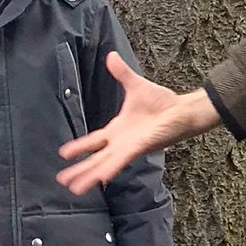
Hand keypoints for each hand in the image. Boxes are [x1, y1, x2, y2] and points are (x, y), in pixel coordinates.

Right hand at [58, 52, 218, 193]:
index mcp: (117, 129)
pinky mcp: (139, 148)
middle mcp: (121, 142)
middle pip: (95, 158)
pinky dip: (110, 169)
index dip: (79, 147)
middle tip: (62, 181)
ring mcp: (129, 147)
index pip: (93, 140)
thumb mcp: (136, 85)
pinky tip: (99, 179)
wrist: (182, 110)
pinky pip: (121, 161)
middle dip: (79, 169)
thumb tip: (111, 55)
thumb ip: (122, 73)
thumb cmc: (162, 102)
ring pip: (105, 164)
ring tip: (75, 189)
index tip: (63, 154)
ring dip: (90, 176)